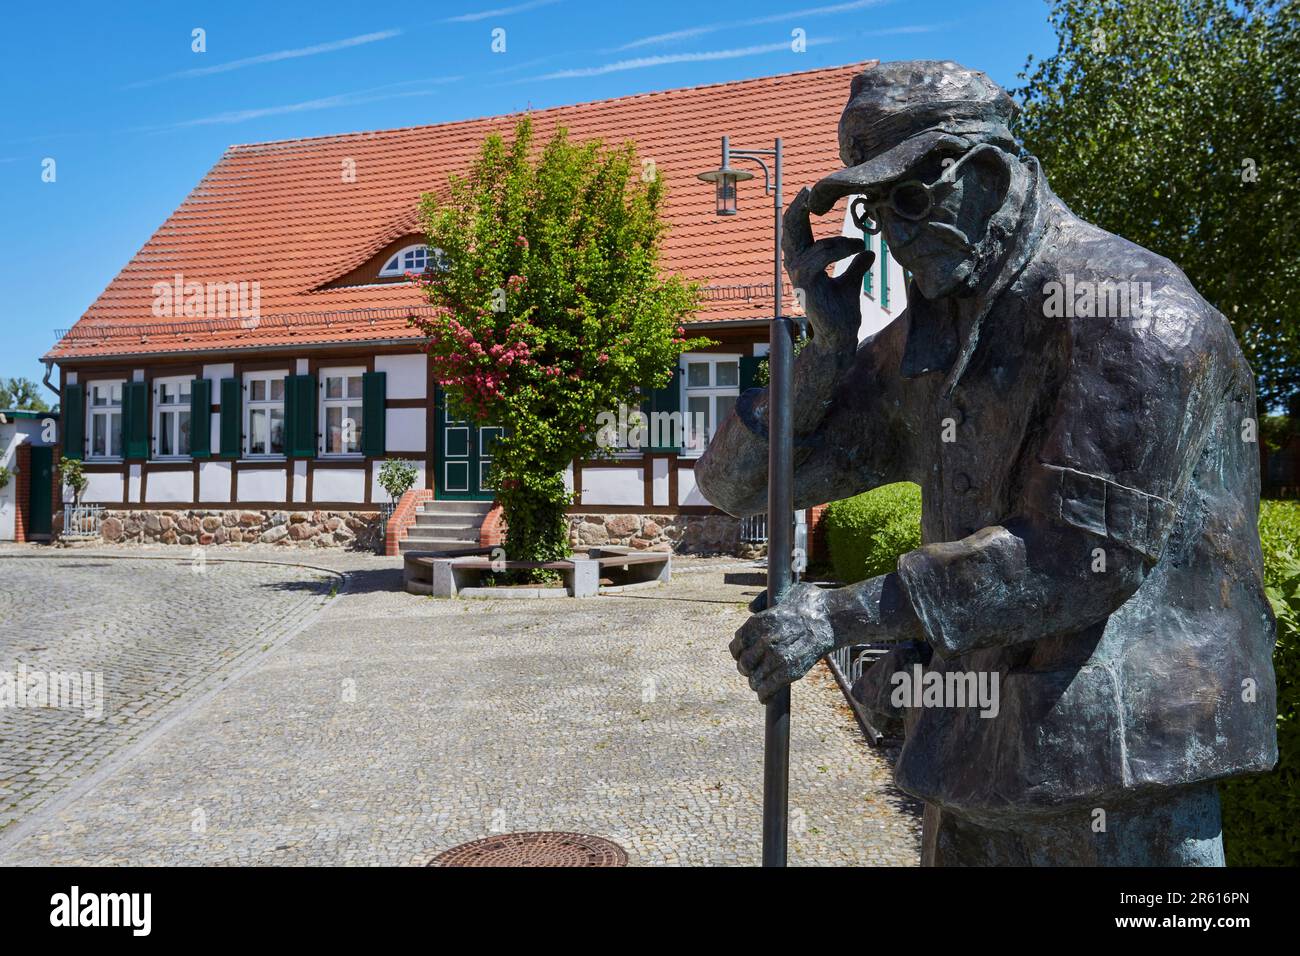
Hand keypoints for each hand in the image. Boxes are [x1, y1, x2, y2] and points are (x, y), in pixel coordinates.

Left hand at [730, 582, 834, 703]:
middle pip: (744, 662)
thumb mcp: (786, 592)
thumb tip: (751, 608)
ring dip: (755, 683)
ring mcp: (777, 656)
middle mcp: (765, 639)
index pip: (737, 643)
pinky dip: (764, 695)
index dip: (738, 651)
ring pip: (754, 677)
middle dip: (745, 668)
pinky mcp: (791, 670)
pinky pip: (768, 687)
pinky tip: (764, 697)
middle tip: (751, 670)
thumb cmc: (811, 603)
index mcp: (760, 621)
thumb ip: (765, 600)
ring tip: (758, 684)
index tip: (742, 654)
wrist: (834, 617)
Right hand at [783, 187, 874, 344]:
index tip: (810, 193)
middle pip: (789, 233)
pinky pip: (817, 259)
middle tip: (806, 190)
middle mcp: (797, 269)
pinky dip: (838, 250)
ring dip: (833, 240)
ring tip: (856, 242)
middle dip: (796, 211)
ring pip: (803, 245)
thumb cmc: (841, 314)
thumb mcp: (851, 284)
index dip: (801, 213)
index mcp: (805, 265)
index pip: (798, 233)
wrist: (839, 339)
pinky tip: (858, 249)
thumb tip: (868, 253)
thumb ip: (855, 267)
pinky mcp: (806, 288)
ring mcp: (799, 279)